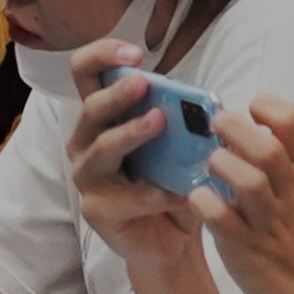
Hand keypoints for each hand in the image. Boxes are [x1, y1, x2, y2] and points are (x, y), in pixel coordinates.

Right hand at [49, 43, 172, 239]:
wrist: (174, 238)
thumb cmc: (173, 181)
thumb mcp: (183, 145)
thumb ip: (187, 122)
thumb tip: (208, 105)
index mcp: (103, 116)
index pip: (85, 72)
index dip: (103, 54)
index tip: (137, 54)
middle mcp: (86, 141)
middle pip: (90, 106)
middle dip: (117, 93)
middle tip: (144, 83)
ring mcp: (87, 176)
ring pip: (101, 148)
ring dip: (130, 133)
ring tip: (159, 122)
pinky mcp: (94, 210)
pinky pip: (122, 198)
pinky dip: (152, 193)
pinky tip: (178, 192)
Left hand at [190, 97, 293, 293]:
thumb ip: (287, 165)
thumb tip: (251, 131)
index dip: (268, 106)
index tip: (250, 111)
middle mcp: (292, 195)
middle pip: (266, 145)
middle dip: (233, 127)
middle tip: (215, 128)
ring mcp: (270, 223)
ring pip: (245, 178)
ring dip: (219, 164)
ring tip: (210, 167)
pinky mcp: (246, 249)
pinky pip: (219, 217)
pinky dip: (202, 202)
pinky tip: (199, 200)